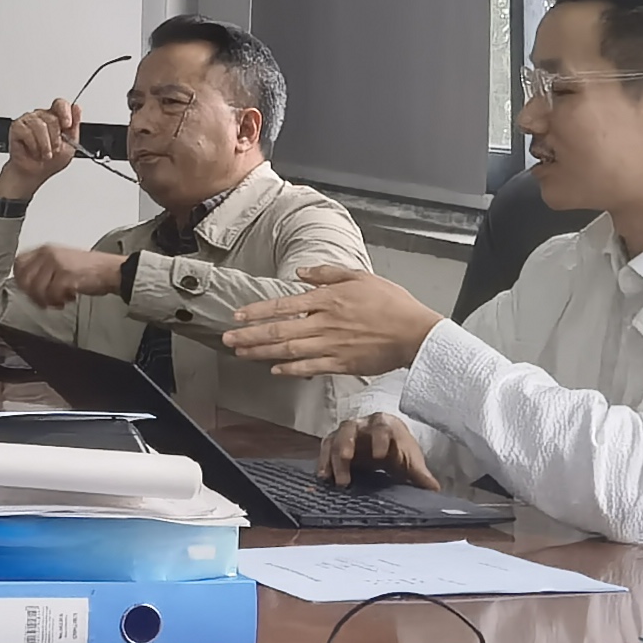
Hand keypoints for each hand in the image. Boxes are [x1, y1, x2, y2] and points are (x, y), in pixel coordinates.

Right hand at [0, 97, 84, 200]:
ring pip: (39, 125)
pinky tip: (34, 151)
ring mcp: (28, 120)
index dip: (65, 112)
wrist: (35, 173)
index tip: (67, 125)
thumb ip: (74, 125)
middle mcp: (41, 116)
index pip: (60, 104)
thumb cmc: (51, 160)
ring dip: (44, 144)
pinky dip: (33, 146)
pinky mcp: (17, 127)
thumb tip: (77, 108)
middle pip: (51, 117)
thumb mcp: (71, 144)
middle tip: (55, 148)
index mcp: (55, 117)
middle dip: (55, 138)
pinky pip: (26, 132)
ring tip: (45, 153)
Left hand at [12, 241, 120, 310]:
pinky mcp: (65, 277)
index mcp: (46, 249)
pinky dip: (58, 301)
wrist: (111, 271)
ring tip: (58, 299)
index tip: (27, 289)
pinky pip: (52, 296)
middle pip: (25, 279)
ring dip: (47, 300)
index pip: (19, 263)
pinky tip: (67, 299)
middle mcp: (49, 255)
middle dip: (32, 294)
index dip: (20, 279)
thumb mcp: (62, 261)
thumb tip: (27, 284)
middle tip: (42, 299)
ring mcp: (57, 265)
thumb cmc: (90, 268)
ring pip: (37, 290)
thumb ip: (43, 268)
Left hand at [221, 264, 444, 378]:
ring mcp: (331, 346)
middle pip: (279, 331)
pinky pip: (309, 368)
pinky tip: (274, 369)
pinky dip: (290, 369)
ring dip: (261, 352)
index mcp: (327, 300)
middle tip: (227, 340)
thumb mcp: (360, 276)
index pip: (283, 305)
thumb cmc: (392, 303)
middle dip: (250, 335)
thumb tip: (301, 273)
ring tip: (241, 354)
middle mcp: (324, 323)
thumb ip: (328, 273)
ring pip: (288, 351)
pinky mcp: (341, 364)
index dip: (257, 311)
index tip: (237, 315)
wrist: (414, 333)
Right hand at [323, 413, 437, 491]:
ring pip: (335, 437)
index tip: (379, 456)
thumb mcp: (410, 461)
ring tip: (330, 478)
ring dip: (331, 457)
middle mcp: (363, 424)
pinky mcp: (335, 442)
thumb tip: (433, 488)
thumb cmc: (399, 451)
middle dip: (346, 443)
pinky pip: (325, 447)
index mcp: (386, 424)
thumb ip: (419, 474)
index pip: (382, 427)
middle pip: (351, 428)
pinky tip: (323, 476)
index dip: (379, 439)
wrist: (387, 447)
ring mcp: (347, 432)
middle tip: (345, 459)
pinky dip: (322, 460)